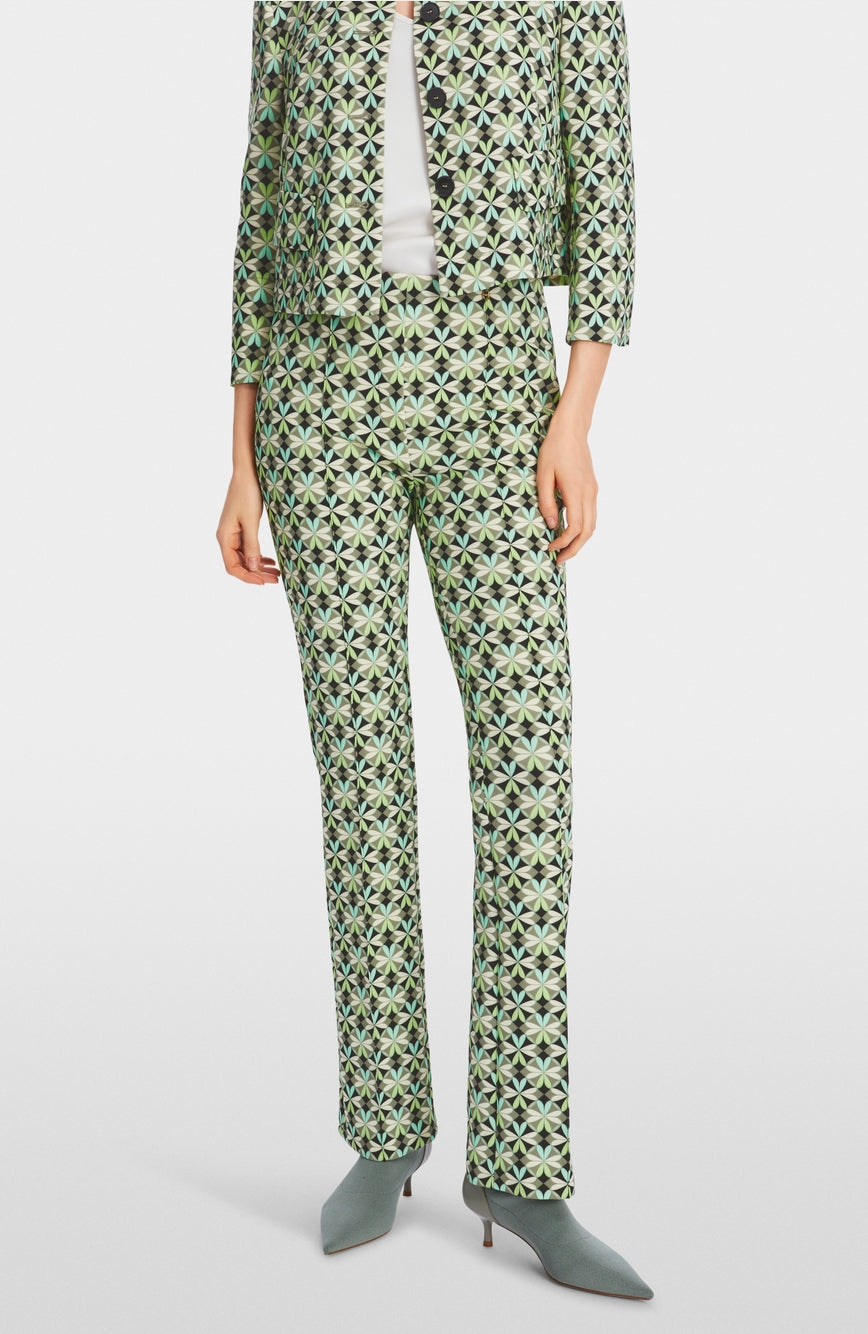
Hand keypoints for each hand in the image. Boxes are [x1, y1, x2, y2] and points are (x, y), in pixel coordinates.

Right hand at [216, 469, 279, 584]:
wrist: (246, 473)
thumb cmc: (247, 493)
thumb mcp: (251, 521)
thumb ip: (252, 545)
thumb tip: (253, 568)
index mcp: (224, 537)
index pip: (233, 567)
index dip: (248, 577)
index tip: (265, 582)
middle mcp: (226, 538)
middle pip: (240, 565)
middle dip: (257, 574)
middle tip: (276, 580)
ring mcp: (233, 534)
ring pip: (245, 558)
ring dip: (259, 567)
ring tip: (276, 573)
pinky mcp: (240, 528)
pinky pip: (247, 549)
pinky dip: (258, 556)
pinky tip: (270, 561)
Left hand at [536, 405, 598, 563]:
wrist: (571, 430)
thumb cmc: (554, 449)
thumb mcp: (543, 475)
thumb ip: (547, 501)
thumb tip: (551, 525)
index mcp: (576, 491)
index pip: (574, 527)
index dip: (563, 542)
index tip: (549, 548)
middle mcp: (589, 493)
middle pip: (588, 531)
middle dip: (574, 549)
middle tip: (559, 560)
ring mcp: (593, 491)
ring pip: (592, 524)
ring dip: (580, 540)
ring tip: (565, 549)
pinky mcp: (592, 488)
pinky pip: (591, 514)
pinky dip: (583, 528)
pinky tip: (569, 530)